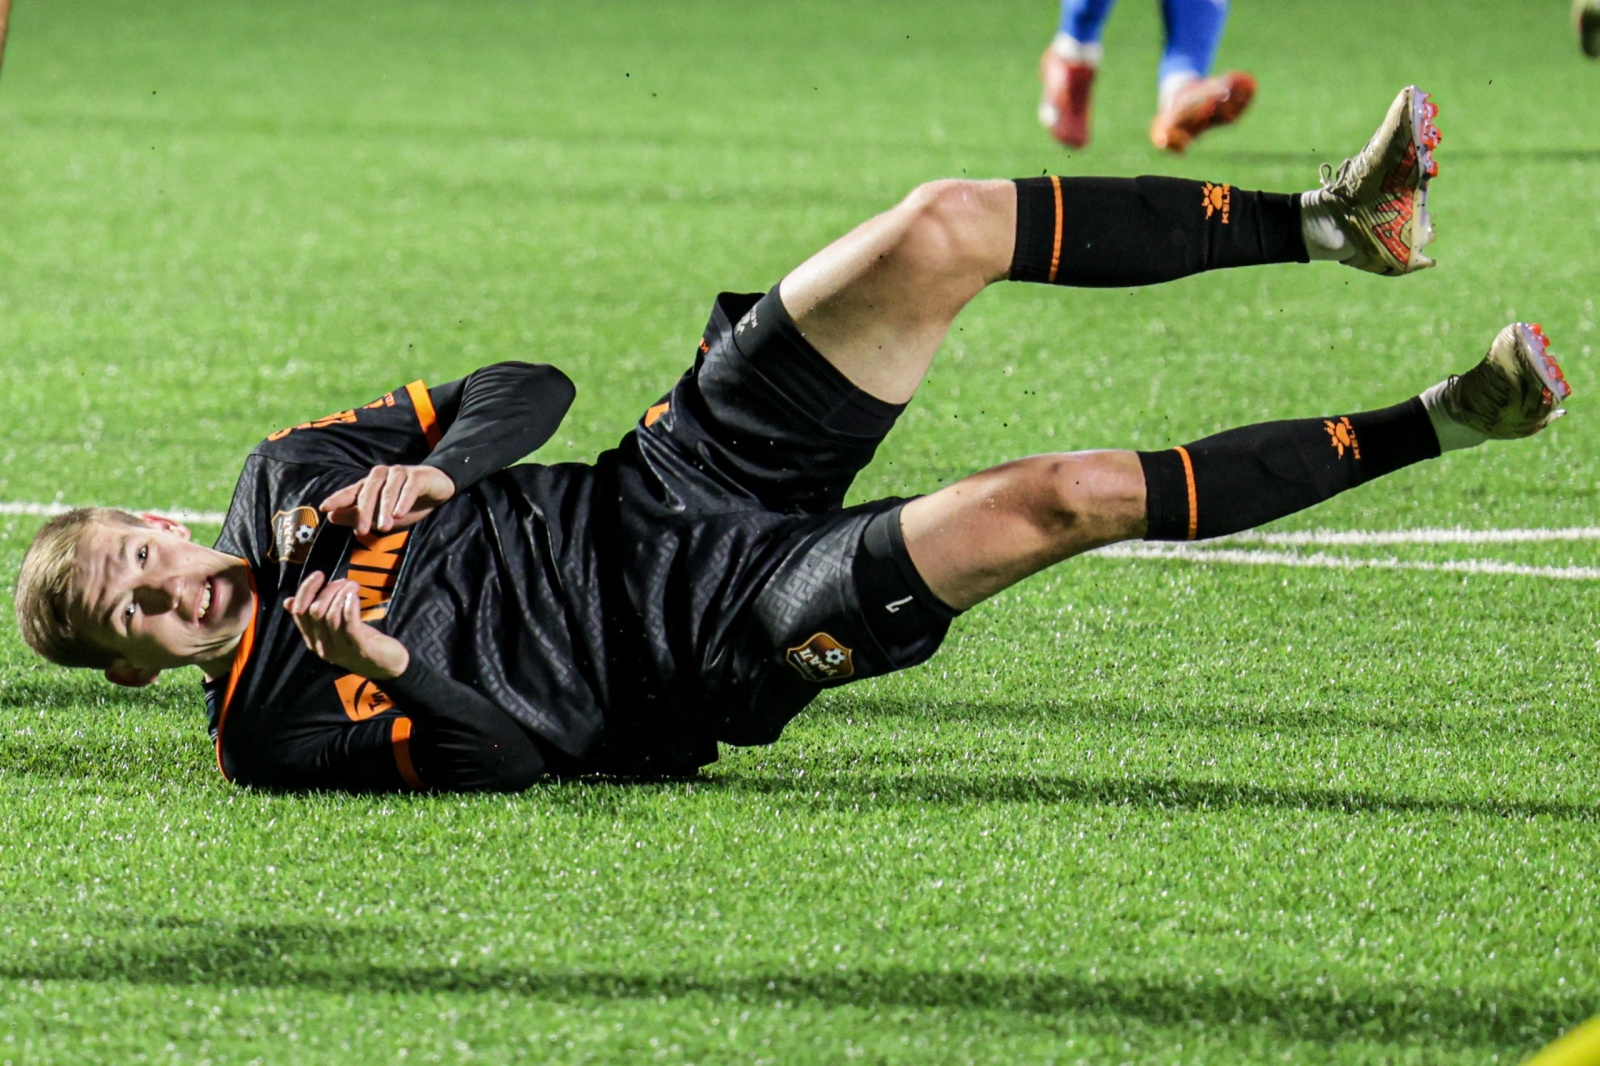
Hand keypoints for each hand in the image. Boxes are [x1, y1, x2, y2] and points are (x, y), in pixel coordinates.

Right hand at [284, 571, 409, 679]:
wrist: (387, 667)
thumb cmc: (359, 642)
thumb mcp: (334, 629)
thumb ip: (314, 617)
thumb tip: (288, 601)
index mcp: (312, 640)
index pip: (299, 612)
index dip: (306, 590)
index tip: (319, 575)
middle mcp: (322, 646)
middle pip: (315, 611)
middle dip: (328, 590)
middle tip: (344, 582)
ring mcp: (341, 649)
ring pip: (331, 616)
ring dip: (342, 594)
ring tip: (353, 585)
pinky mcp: (360, 648)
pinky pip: (350, 624)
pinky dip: (350, 606)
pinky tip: (355, 596)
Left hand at [320, 464, 455, 534]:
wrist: (438, 489)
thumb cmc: (407, 503)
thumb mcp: (381, 515)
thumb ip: (358, 515)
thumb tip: (332, 517)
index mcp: (370, 484)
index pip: (351, 491)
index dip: (338, 498)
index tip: (325, 508)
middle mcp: (382, 476)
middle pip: (368, 492)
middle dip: (364, 512)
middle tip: (362, 531)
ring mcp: (399, 474)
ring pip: (387, 490)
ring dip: (384, 509)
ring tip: (384, 527)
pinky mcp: (418, 476)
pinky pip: (408, 487)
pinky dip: (403, 500)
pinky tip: (400, 513)